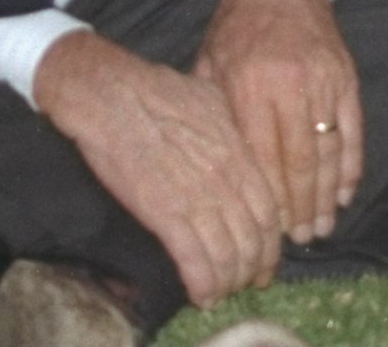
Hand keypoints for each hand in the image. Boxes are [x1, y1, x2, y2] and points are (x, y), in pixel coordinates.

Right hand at [33, 31, 282, 306]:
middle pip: (254, 238)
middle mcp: (227, 180)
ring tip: (223, 293)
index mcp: (240, 153)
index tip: (267, 258)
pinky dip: (202, 284)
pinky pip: (194, 260)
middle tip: (247, 283)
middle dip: (254, 268)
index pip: (270, 211)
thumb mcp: (214, 100)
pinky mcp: (165, 213)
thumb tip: (244, 146)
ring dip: (228, 281)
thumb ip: (234, 129)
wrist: (115, 96)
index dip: (272, 243)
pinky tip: (202, 295)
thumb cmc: (160, 91)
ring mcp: (197, 198)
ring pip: (228, 255)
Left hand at [196, 0, 362, 246]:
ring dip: (327, 195)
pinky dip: (351, 164)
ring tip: (322, 227)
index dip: (268, 198)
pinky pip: (353, 129)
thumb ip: (214, 116)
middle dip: (300, 207)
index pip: (261, 157)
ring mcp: (323, 80)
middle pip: (299, 162)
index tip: (268, 229)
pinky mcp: (346, 76)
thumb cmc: (235, 28)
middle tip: (300, 239)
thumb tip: (217, 173)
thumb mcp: (208, 66)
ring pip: (329, 150)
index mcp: (248, 85)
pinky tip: (344, 192)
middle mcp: (289, 85)